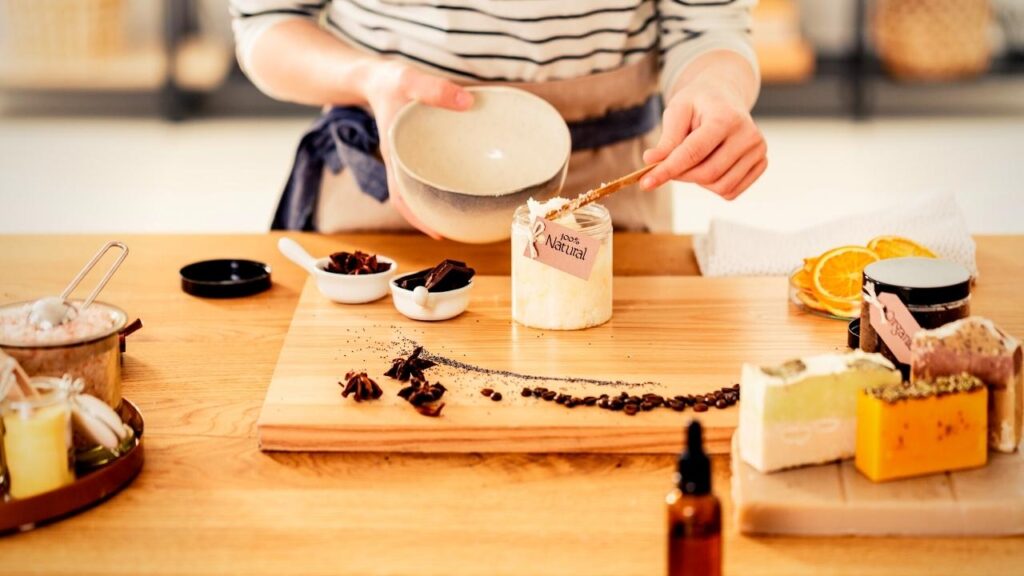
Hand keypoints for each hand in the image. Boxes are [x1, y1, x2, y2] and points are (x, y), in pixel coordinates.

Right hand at [362, 62, 473, 237]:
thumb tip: (467, 102)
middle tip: (462, 228)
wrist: (373, 76)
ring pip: (420, 189)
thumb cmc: (388, 81)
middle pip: (413, 200)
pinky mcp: (415, 150)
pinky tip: (461, 180)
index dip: (418, 219)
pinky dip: (440, 181)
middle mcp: (400, 162)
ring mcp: (407, 158)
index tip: (438, 233)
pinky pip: (427, 172)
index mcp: (394, 155)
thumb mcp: (408, 79)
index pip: (401, 198)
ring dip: (438, 202)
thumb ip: (434, 88)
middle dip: (433, 217)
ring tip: (466, 211)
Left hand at [641, 80, 766, 200]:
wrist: (725, 98)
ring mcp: (758, 150)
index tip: (645, 183)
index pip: (693, 152)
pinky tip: (710, 164)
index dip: (668, 170)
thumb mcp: (677, 111)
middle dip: (682, 175)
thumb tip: (651, 161)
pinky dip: (713, 185)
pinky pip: (731, 191)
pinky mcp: (761, 163)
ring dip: (698, 181)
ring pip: (720, 186)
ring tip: (693, 160)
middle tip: (669, 165)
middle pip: (707, 174)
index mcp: (726, 117)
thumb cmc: (698, 104)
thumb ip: (667, 138)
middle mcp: (748, 134)